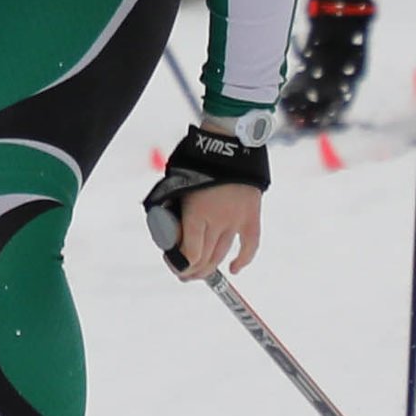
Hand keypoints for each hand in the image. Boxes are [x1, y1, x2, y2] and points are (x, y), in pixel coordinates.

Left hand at [141, 119, 269, 275]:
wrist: (230, 143)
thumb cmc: (197, 161)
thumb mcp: (176, 183)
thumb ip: (170, 205)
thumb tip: (164, 226)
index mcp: (196, 213)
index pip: (190, 254)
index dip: (179, 264)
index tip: (172, 262)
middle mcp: (218, 221)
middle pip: (205, 259)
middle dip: (192, 271)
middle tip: (183, 273)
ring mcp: (236, 220)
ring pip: (222, 255)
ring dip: (210, 268)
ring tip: (200, 273)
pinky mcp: (252, 216)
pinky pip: (250, 246)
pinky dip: (243, 260)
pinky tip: (234, 269)